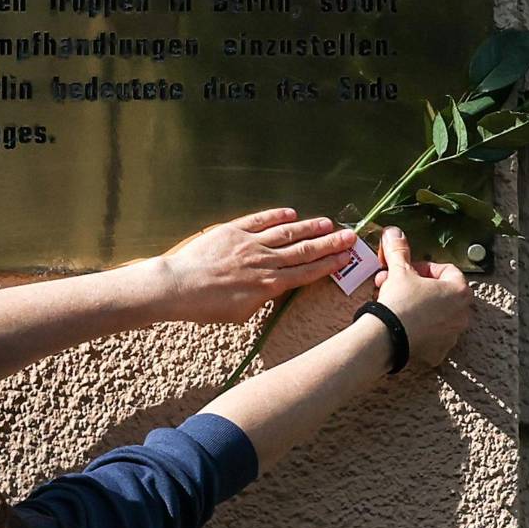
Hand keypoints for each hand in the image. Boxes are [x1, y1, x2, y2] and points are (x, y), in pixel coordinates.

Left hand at [155, 208, 356, 324]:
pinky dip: (276, 216)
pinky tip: (291, 213)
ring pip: (287, 233)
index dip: (329, 264)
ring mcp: (250, 244)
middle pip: (304, 250)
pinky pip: (260, 221)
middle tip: (350, 236)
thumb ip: (262, 300)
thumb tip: (273, 290)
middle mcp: (264, 262)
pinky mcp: (232, 231)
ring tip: (328, 222)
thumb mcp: (241, 314)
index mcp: (269, 285)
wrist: (178, 287)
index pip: (306, 272)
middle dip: (329, 243)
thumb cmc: (206, 307)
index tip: (346, 258)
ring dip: (309, 227)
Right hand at [372, 226, 472, 366]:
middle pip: (442, 293)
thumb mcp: (399, 271)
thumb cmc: (400, 302)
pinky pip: (431, 337)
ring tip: (397, 306)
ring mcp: (452, 335)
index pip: (447, 270)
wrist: (386, 338)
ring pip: (437, 315)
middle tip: (397, 287)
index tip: (407, 271)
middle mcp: (462, 314)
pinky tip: (401, 326)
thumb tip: (393, 232)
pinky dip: (419, 331)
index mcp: (459, 291)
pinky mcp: (439, 351)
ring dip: (420, 308)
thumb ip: (400, 251)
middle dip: (419, 288)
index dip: (424, 268)